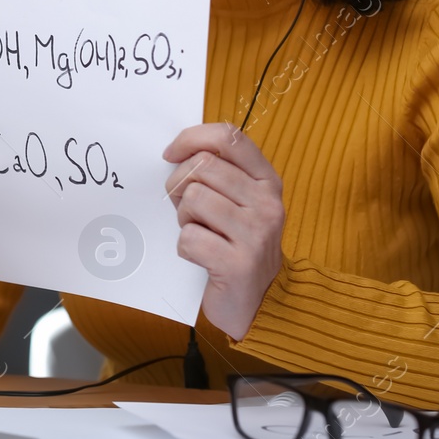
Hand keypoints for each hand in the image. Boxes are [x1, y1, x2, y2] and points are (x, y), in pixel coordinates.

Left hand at [163, 122, 284, 340]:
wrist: (259, 301)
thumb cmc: (236, 244)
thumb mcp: (238, 202)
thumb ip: (217, 174)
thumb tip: (175, 153)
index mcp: (267, 181)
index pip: (229, 137)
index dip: (192, 138)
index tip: (170, 154)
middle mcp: (267, 203)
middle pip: (202, 165)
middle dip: (179, 184)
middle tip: (185, 208)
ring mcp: (256, 233)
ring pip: (193, 199)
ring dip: (184, 218)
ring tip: (199, 232)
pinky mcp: (238, 264)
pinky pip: (190, 237)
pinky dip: (185, 247)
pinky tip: (201, 256)